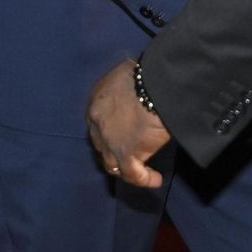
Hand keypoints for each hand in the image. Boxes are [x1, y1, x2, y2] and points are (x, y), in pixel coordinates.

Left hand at [86, 58, 170, 188]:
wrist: (155, 87)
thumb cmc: (145, 75)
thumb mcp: (127, 72)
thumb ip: (124, 86)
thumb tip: (135, 91)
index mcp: (96, 99)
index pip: (97, 121)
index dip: (109, 129)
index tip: (124, 132)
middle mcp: (96, 122)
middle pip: (101, 143)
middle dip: (114, 149)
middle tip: (131, 152)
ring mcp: (108, 141)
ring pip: (112, 163)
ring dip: (125, 168)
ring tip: (143, 170)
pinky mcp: (124, 154)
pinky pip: (131, 174)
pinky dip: (143, 179)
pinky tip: (156, 179)